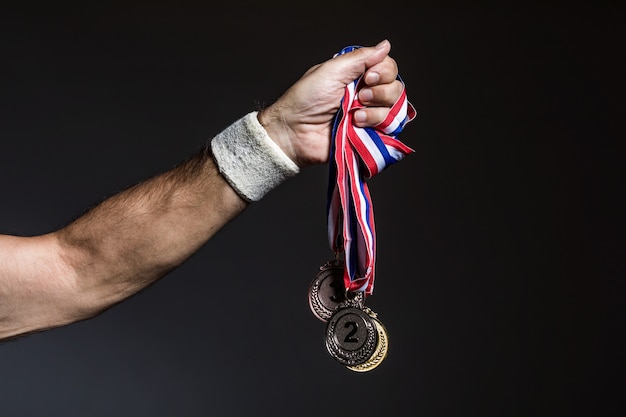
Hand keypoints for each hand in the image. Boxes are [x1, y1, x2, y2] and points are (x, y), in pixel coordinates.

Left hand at [258, 39, 404, 166]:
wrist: (295, 132)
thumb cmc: (306, 99)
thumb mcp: (332, 70)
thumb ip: (361, 58)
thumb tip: (385, 45)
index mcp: (357, 76)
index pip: (387, 68)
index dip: (383, 72)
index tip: (367, 77)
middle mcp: (366, 94)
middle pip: (395, 87)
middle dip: (380, 92)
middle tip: (359, 97)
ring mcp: (369, 116)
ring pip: (395, 109)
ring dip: (376, 111)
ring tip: (354, 115)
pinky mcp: (370, 135)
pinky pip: (390, 129)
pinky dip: (376, 125)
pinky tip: (357, 125)